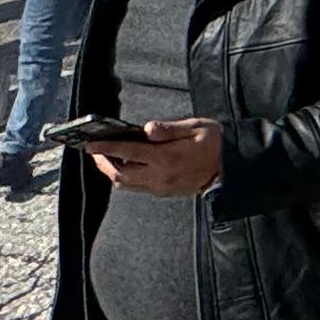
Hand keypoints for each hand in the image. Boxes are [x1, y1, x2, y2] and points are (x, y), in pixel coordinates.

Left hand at [89, 118, 222, 195]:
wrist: (230, 167)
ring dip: (111, 172)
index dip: (105, 148)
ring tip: (104, 159)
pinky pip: (137, 187)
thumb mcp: (195, 128)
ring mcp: (160, 187)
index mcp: (166, 158)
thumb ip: (169, 129)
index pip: (127, 153)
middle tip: (93, 150)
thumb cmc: (213, 142)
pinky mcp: (164, 192)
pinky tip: (123, 167)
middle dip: (103, 162)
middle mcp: (159, 176)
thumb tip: (147, 129)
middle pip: (120, 173)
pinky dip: (125, 178)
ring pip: (126, 184)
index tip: (89, 144)